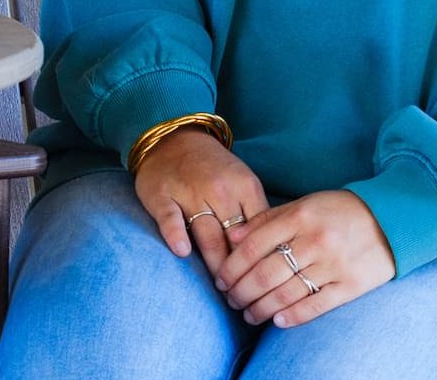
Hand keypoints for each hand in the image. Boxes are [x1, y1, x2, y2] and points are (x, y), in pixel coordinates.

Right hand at [133, 127, 269, 278]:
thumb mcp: (242, 182)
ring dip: (215, 265)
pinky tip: (183, 253)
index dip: (263, 258)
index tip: (266, 283)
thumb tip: (274, 251)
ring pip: (207, 235)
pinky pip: (171, 219)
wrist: (174, 138)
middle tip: (245, 298)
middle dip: (240, 271)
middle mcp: (219, 190)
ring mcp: (190, 192)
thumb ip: (255, 213)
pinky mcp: (163, 195)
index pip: (259, 230)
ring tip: (222, 290)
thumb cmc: (213, 167)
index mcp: (245, 186)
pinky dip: (176, 235)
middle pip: (233, 239)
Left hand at [214, 190, 393, 327]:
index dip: (232, 267)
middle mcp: (316, 240)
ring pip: (286, 293)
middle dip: (241, 292)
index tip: (221, 280)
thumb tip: (234, 237)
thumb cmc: (341, 210)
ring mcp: (334, 264)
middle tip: (231, 300)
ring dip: (260, 308)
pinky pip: (316, 305)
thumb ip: (269, 219)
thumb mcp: (306, 204)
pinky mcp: (352, 285)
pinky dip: (293, 316)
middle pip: (266, 274)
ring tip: (249, 314)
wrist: (392, 218)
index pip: (254, 245)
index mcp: (302, 215)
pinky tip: (277, 321)